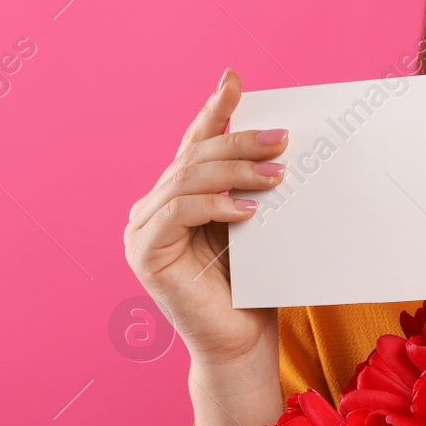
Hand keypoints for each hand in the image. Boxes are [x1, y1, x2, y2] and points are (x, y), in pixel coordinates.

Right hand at [122, 67, 289, 365]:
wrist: (242, 344)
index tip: (234, 81)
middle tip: (283, 139)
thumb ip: (248, 186)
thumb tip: (276, 142)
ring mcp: (142, 229)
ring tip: (277, 174)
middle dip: (239, 141)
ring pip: (188, 178)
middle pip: (194, 156)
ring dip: (236, 171)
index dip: (214, 111)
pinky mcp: (144, 252)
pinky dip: (215, 205)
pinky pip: (180, 212)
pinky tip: (248, 210)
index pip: (194, 143)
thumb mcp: (253, 224)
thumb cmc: (253, 287)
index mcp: (174, 196)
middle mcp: (152, 207)